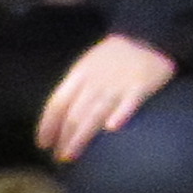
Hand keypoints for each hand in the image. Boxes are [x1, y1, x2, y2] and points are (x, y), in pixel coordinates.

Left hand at [34, 33, 177, 165]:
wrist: (149, 34)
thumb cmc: (115, 55)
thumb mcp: (89, 63)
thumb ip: (76, 86)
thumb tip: (60, 115)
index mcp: (80, 74)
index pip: (58, 102)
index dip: (48, 124)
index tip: (43, 144)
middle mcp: (95, 82)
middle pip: (74, 113)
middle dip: (64, 138)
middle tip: (60, 157)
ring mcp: (118, 84)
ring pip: (95, 113)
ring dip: (81, 136)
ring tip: (72, 155)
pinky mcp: (141, 85)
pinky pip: (129, 101)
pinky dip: (120, 113)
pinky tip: (113, 127)